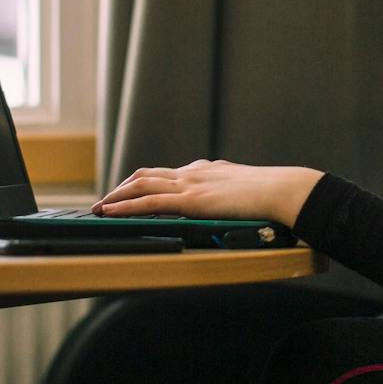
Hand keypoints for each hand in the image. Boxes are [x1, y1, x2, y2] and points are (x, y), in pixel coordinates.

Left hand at [94, 160, 322, 228]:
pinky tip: (112, 212)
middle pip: (148, 175)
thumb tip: (230, 203)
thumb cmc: (272, 195)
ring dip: (117, 196)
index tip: (133, 191)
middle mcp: (194, 173)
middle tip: (108, 199)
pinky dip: (125, 207)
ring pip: (141, 184)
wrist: (282, 190)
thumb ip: (231, 195)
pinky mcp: (190, 200)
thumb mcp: (245, 192)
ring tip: (100, 207)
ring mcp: (191, 184)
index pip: (168, 175)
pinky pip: (149, 202)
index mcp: (207, 171)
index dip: (146, 183)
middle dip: (124, 187)